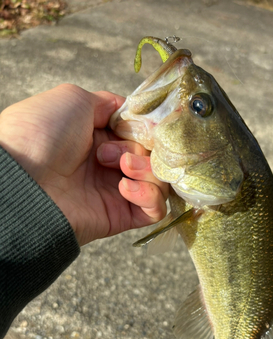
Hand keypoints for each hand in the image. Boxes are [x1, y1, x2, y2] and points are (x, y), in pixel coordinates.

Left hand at [0, 84, 167, 245]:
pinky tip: (124, 188)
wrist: (24, 180)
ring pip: (159, 180)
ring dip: (146, 169)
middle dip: (140, 148)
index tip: (144, 125)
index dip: (148, 127)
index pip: (141, 131)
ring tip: (122, 168)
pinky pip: (155, 209)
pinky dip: (149, 195)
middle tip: (110, 153)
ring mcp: (116, 191)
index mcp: (98, 136)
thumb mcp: (73, 99)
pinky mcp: (121, 216)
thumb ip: (108, 103)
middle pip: (152, 154)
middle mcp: (109, 164)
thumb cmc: (41, 135)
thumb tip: (132, 114)